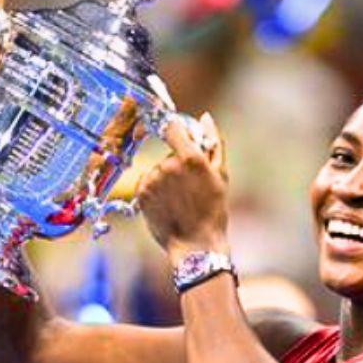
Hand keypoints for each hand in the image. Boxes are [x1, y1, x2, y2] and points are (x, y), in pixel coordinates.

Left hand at [136, 112, 229, 260]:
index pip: (171, 126)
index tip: (177, 135)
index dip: (174, 129)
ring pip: (158, 170)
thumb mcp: (221, 175)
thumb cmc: (213, 211)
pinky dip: (156, 190)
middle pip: (169, 153)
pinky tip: (168, 205)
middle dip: (178, 165)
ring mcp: (153, 180)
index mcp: (190, 158)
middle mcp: (168, 166)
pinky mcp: (142, 193)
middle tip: (191, 188)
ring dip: (167, 180)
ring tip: (180, 200)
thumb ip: (214, 143)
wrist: (196, 245)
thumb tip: (205, 118)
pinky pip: (147, 182)